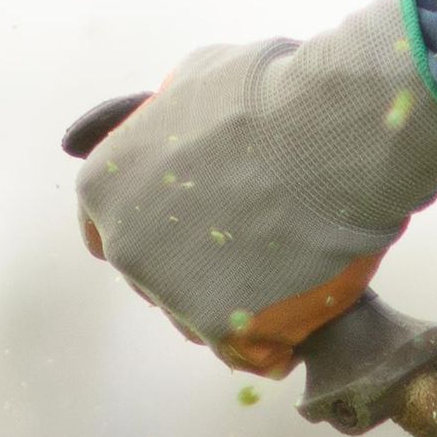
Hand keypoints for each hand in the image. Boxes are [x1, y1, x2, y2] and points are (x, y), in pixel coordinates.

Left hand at [65, 0, 436, 369]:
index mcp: (104, 186)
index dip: (160, 228)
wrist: (333, 129)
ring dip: (239, 305)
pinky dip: (279, 341)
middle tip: (261, 243)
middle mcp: (125, 246)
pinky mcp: (223, 332)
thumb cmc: (272, 92)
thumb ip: (167, 125)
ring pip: (203, 320)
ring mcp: (171, 295)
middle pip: (158, 279)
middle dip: (200, 269)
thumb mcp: (194, 83)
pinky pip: (252, 353)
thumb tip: (155, 138)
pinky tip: (307, 312)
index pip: (112, 229)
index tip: (199, 227)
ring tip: (291, 269)